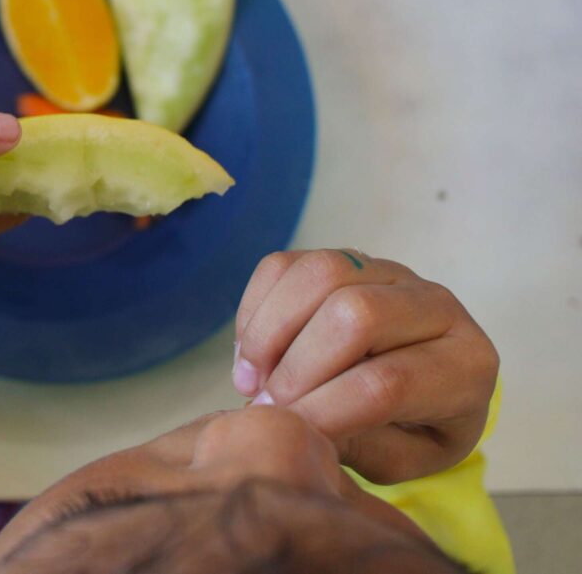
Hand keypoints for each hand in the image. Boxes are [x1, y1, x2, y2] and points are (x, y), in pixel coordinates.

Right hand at [232, 250, 498, 483]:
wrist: (425, 385)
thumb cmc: (415, 429)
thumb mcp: (401, 458)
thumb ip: (357, 442)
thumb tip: (293, 420)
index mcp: (466, 366)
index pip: (388, 381)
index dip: (326, 407)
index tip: (287, 430)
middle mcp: (438, 305)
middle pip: (355, 313)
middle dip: (296, 365)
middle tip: (266, 406)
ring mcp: (390, 271)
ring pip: (321, 273)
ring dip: (269, 329)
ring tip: (249, 377)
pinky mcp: (347, 258)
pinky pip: (288, 263)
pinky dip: (256, 307)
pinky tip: (250, 351)